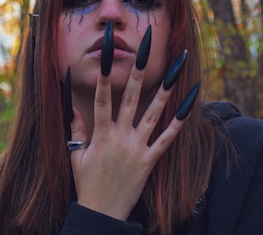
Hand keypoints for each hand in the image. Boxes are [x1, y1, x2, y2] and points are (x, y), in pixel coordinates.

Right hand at [67, 23, 195, 220]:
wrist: (101, 214)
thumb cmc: (87, 184)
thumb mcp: (76, 155)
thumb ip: (76, 129)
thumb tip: (72, 104)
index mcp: (100, 134)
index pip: (102, 98)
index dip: (105, 75)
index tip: (108, 53)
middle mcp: (120, 137)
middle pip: (130, 98)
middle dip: (138, 71)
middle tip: (147, 48)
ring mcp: (137, 148)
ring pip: (153, 114)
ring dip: (166, 90)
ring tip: (178, 70)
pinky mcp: (150, 161)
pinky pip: (167, 139)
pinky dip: (179, 123)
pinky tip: (190, 105)